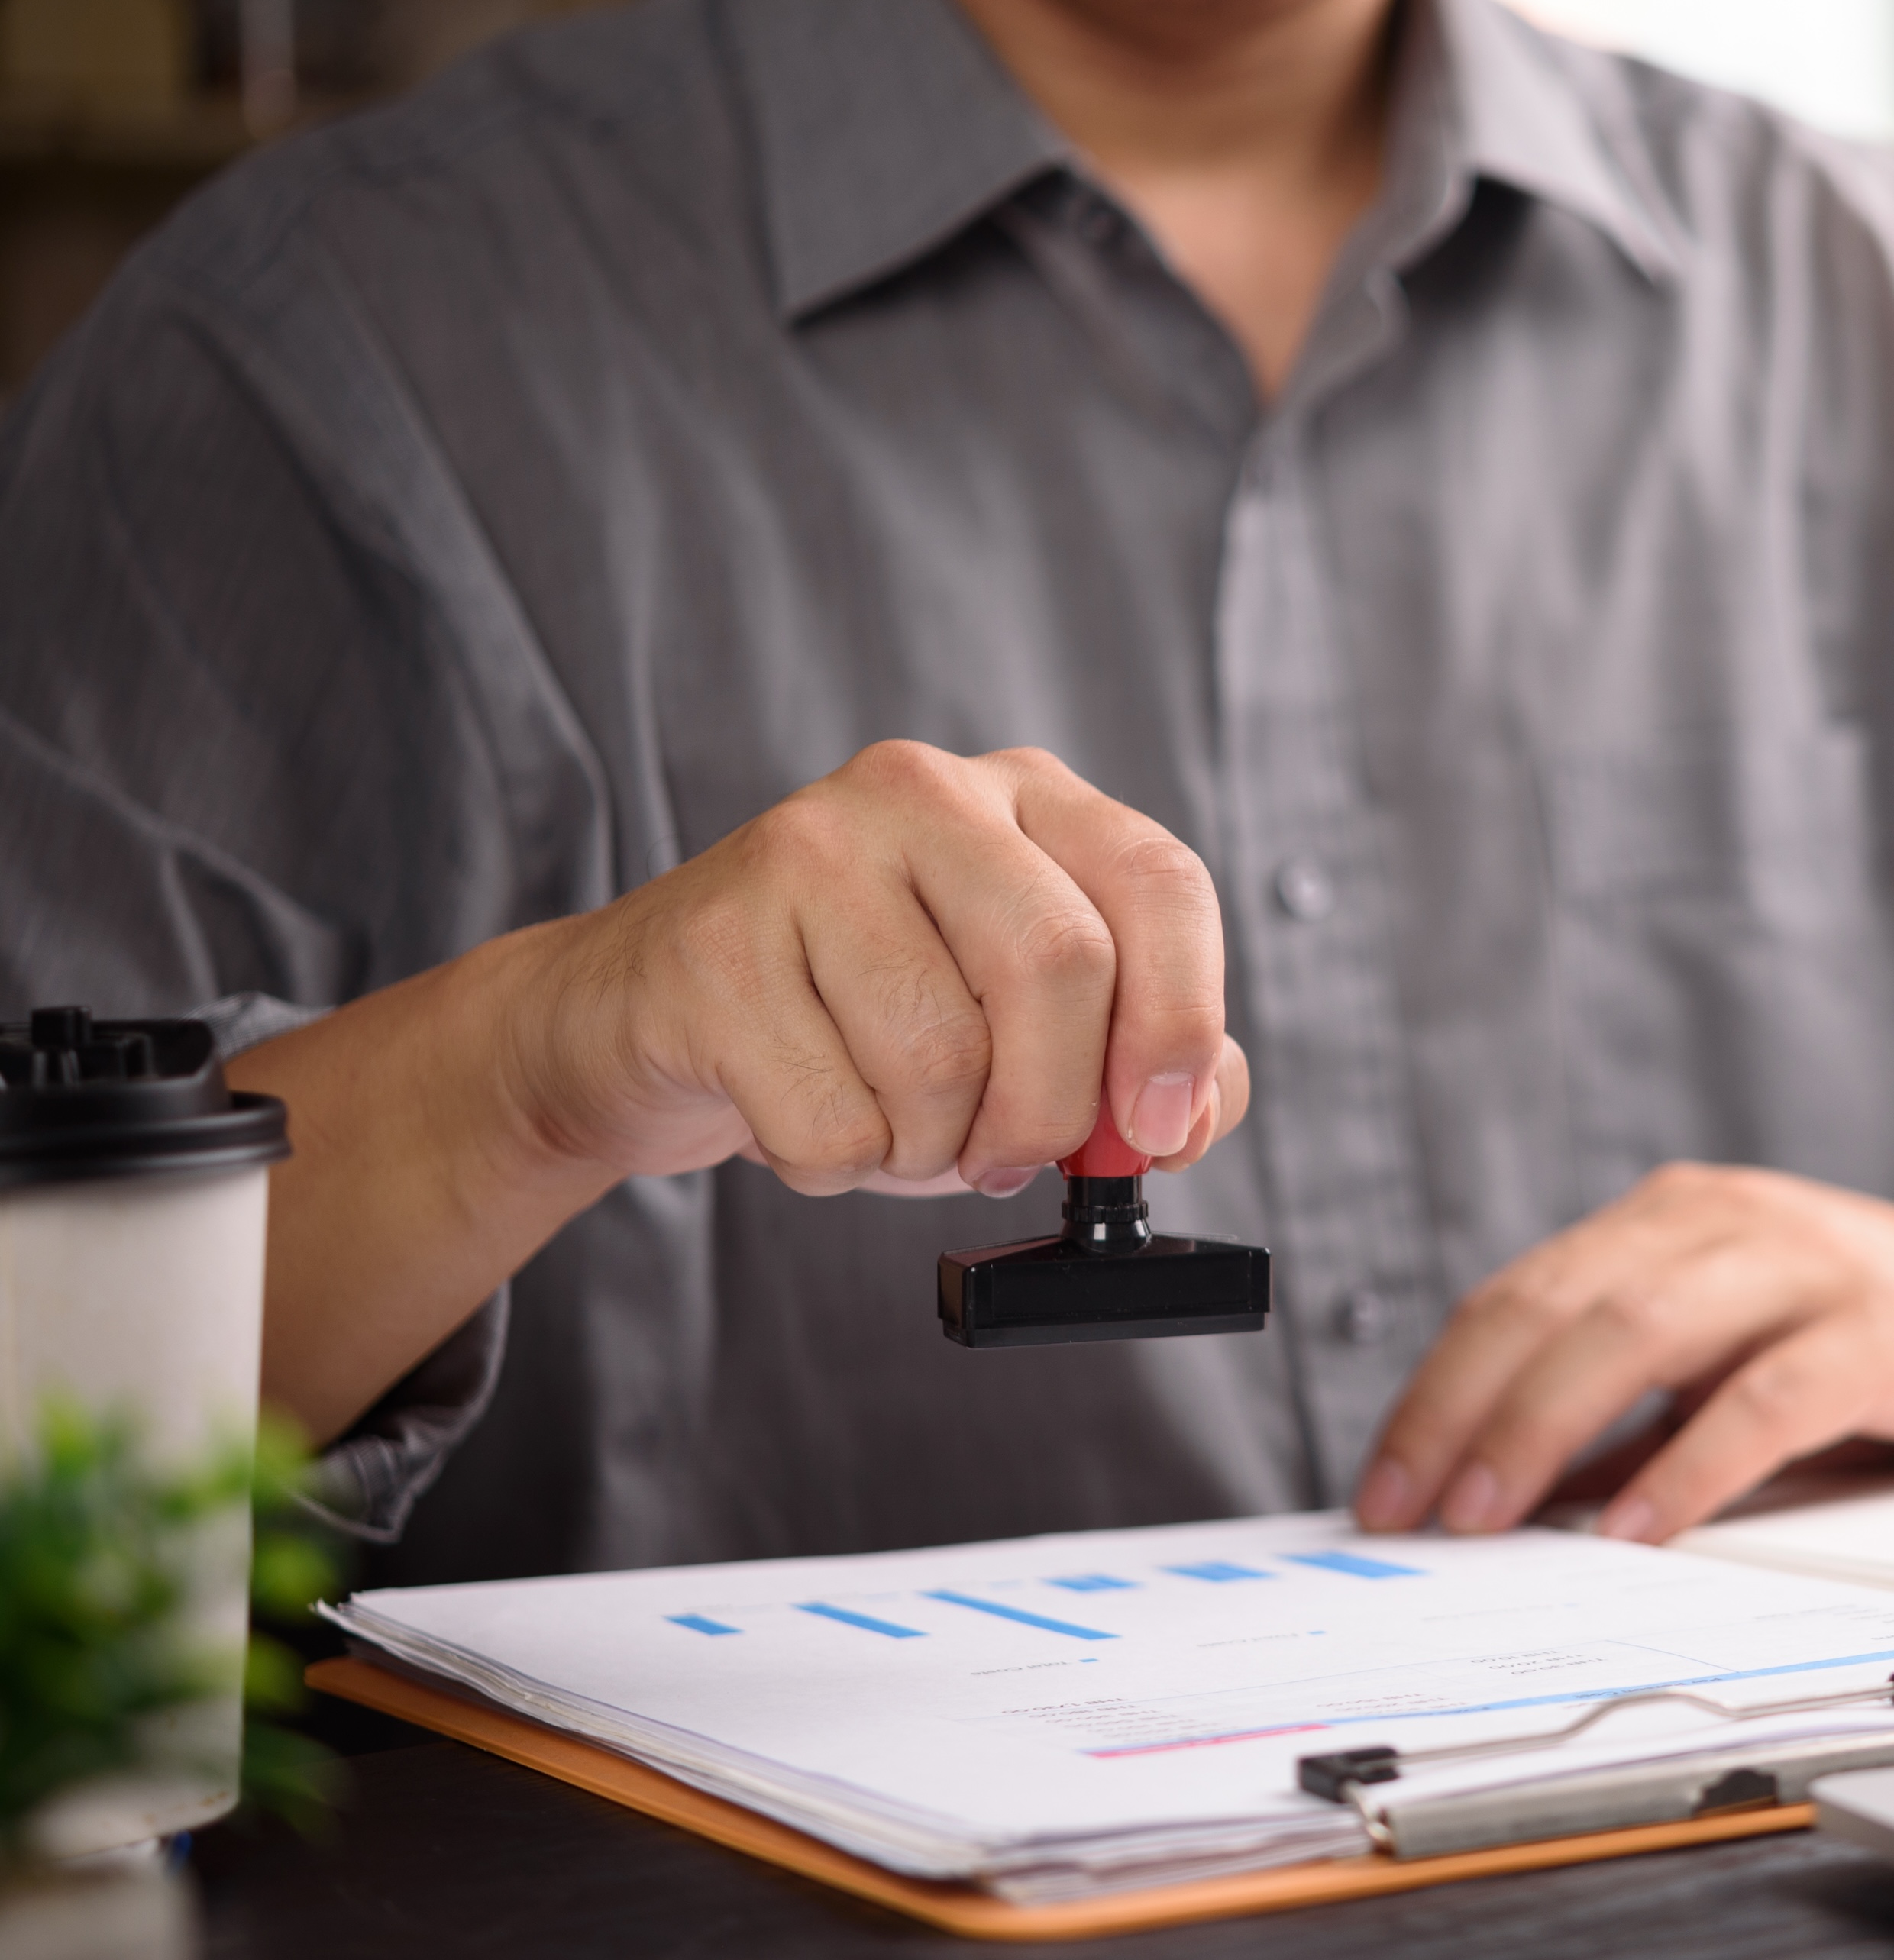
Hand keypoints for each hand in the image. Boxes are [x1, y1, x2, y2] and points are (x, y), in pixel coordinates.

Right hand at [503, 742, 1248, 1197]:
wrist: (639, 1023)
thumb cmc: (859, 1028)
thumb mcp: (1025, 1036)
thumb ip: (1138, 1066)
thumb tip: (1188, 1114)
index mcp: (1028, 800)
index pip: (1160, 882)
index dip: (1181, 1018)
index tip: (1159, 1127)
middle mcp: (924, 794)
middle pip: (1059, 964)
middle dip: (1050, 1108)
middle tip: (1008, 1158)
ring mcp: (807, 850)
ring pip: (942, 1056)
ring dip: (929, 1147)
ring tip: (885, 1119)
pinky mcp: (714, 942)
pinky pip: (832, 1118)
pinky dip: (837, 1165)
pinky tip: (801, 1114)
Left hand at [1350, 1163, 1893, 1545]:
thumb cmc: (1883, 1348)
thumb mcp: (1733, 1369)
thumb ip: (1631, 1419)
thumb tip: (1504, 1501)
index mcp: (1677, 1218)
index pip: (1521, 1294)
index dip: (1439, 1387)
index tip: (1384, 1482)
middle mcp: (1732, 1220)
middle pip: (1561, 1304)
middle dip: (1467, 1410)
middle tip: (1413, 1507)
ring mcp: (1813, 1266)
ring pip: (1643, 1328)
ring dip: (1548, 1426)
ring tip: (1491, 1514)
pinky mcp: (1890, 1329)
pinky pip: (1766, 1396)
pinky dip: (1690, 1464)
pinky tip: (1637, 1526)